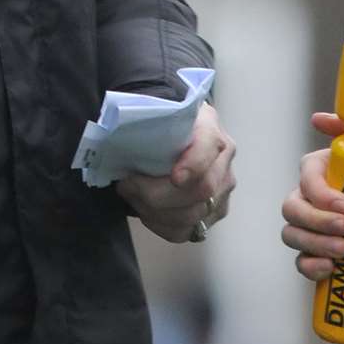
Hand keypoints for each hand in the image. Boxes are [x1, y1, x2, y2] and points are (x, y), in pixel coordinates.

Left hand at [116, 102, 235, 243]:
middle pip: (202, 189)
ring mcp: (222, 189)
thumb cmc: (161, 125)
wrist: (174, 135)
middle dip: (157, 193)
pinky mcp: (214, 212)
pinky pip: (187, 231)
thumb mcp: (157, 112)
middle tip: (127, 185)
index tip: (175, 177)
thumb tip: (121, 140)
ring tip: (132, 197)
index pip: (209, 147)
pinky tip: (146, 212)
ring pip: (193, 215)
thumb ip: (147, 122)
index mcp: (209, 128)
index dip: (194, 165)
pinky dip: (161, 226)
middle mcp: (223, 160)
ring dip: (155, 211)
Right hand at [280, 111, 343, 280]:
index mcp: (314, 172)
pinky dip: (310, 266)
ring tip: (342, 252)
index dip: (320, 193)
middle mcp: (304, 198)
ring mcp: (306, 227)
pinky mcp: (314, 251)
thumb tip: (318, 119)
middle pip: (292, 209)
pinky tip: (329, 268)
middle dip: (317, 222)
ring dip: (314, 244)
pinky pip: (300, 260)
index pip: (306, 179)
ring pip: (292, 234)